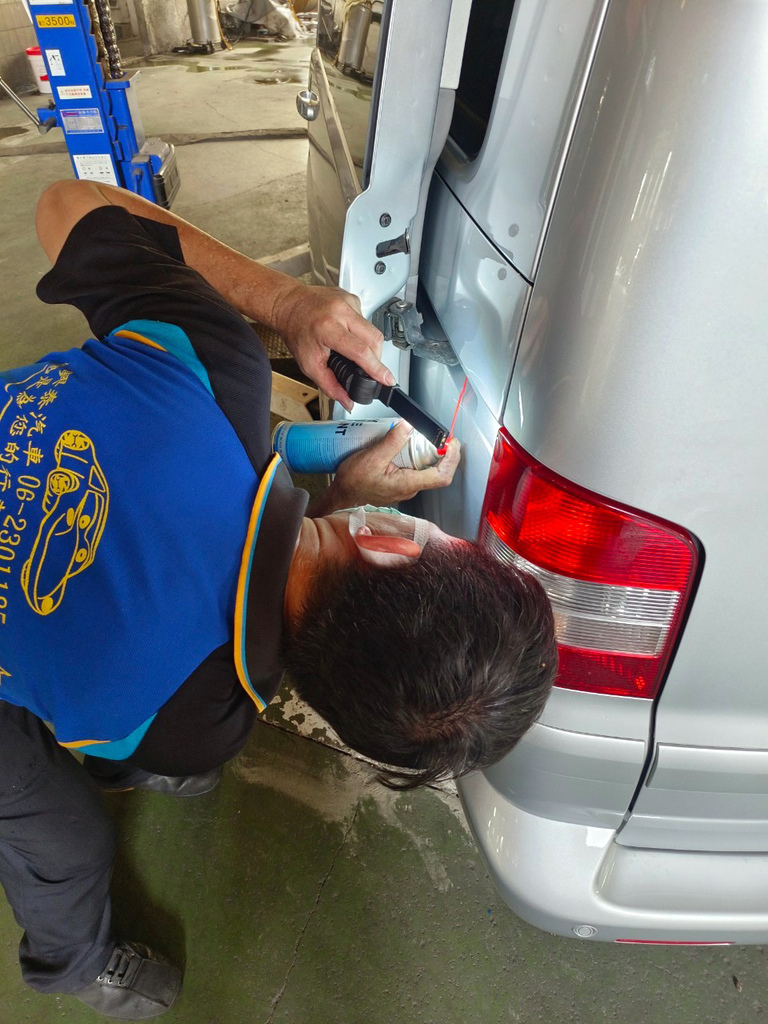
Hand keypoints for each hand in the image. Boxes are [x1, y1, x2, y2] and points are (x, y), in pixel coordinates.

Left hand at [272, 284, 392, 411]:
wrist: (289, 304)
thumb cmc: (296, 331)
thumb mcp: (308, 364)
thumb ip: (330, 386)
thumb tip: (347, 400)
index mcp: (327, 327)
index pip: (360, 350)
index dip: (376, 368)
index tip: (387, 379)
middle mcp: (340, 311)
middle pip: (374, 338)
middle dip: (376, 358)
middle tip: (368, 367)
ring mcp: (348, 301)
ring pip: (373, 329)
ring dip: (368, 344)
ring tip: (351, 348)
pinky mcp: (352, 297)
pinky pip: (366, 319)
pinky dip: (361, 331)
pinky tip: (348, 332)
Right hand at [321, 420, 460, 511]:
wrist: (342, 495)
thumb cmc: (354, 482)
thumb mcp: (372, 457)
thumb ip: (393, 441)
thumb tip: (409, 426)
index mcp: (407, 484)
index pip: (441, 476)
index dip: (452, 460)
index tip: (452, 444)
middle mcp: (410, 488)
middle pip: (437, 471)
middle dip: (443, 452)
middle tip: (441, 437)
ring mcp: (406, 487)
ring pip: (427, 470)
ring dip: (430, 454)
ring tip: (426, 438)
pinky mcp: (401, 483)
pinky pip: (416, 470)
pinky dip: (418, 457)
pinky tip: (410, 447)